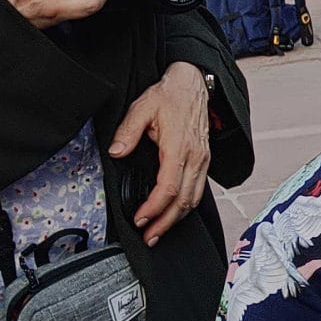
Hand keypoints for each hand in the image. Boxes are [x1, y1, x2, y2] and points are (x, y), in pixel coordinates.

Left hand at [113, 61, 212, 244]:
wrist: (193, 83)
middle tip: (148, 237)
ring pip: (193, 199)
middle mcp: (196, 157)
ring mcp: (203, 160)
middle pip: (183, 201)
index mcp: (179, 147)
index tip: (139, 219)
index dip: (154, 208)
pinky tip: (173, 213)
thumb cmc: (169, 95)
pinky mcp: (204, 160)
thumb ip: (128, 131)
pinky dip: (186, 206)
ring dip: (176, 219)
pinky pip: (198, 190)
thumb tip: (116, 152)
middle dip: (165, 223)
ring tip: (159, 231)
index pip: (168, 187)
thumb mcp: (142, 107)